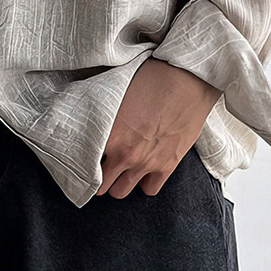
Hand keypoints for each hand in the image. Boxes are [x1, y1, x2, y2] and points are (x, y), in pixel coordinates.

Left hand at [98, 58, 221, 197]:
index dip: (82, 161)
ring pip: (120, 192)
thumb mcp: (117, 95)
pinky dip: (144, 183)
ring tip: (120, 170)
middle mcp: (124, 154)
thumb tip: (91, 123)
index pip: (84, 163)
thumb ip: (103, 117)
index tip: (84, 158)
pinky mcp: (167, 165)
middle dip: (98, 176)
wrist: (188, 79)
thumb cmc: (153, 79)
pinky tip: (143, 171)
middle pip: (100, 184)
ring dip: (117, 182)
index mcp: (109, 135)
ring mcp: (146, 163)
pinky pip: (149, 190)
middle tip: (101, 165)